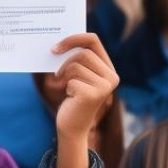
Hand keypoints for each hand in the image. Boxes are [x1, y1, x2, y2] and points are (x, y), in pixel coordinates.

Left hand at [51, 33, 119, 167]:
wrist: (72, 128)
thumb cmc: (72, 99)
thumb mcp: (75, 75)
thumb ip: (75, 59)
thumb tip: (59, 41)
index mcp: (109, 69)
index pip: (93, 40)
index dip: (74, 38)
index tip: (56, 47)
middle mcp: (112, 77)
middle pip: (84, 53)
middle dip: (65, 62)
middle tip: (56, 73)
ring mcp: (105, 86)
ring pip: (76, 65)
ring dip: (64, 75)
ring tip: (65, 87)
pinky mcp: (94, 95)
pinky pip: (72, 80)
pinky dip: (65, 87)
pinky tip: (71, 98)